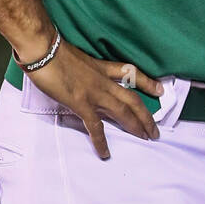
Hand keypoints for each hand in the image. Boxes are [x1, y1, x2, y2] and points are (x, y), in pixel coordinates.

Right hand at [24, 39, 164, 159]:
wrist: (44, 50)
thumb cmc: (54, 51)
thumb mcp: (78, 58)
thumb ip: (85, 70)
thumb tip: (83, 78)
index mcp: (103, 68)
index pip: (132, 74)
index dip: (148, 82)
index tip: (160, 90)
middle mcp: (104, 81)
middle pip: (133, 100)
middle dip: (146, 116)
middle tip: (155, 130)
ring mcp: (95, 93)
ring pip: (123, 112)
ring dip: (136, 126)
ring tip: (146, 138)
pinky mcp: (82, 103)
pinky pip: (95, 126)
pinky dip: (101, 141)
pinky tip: (105, 153)